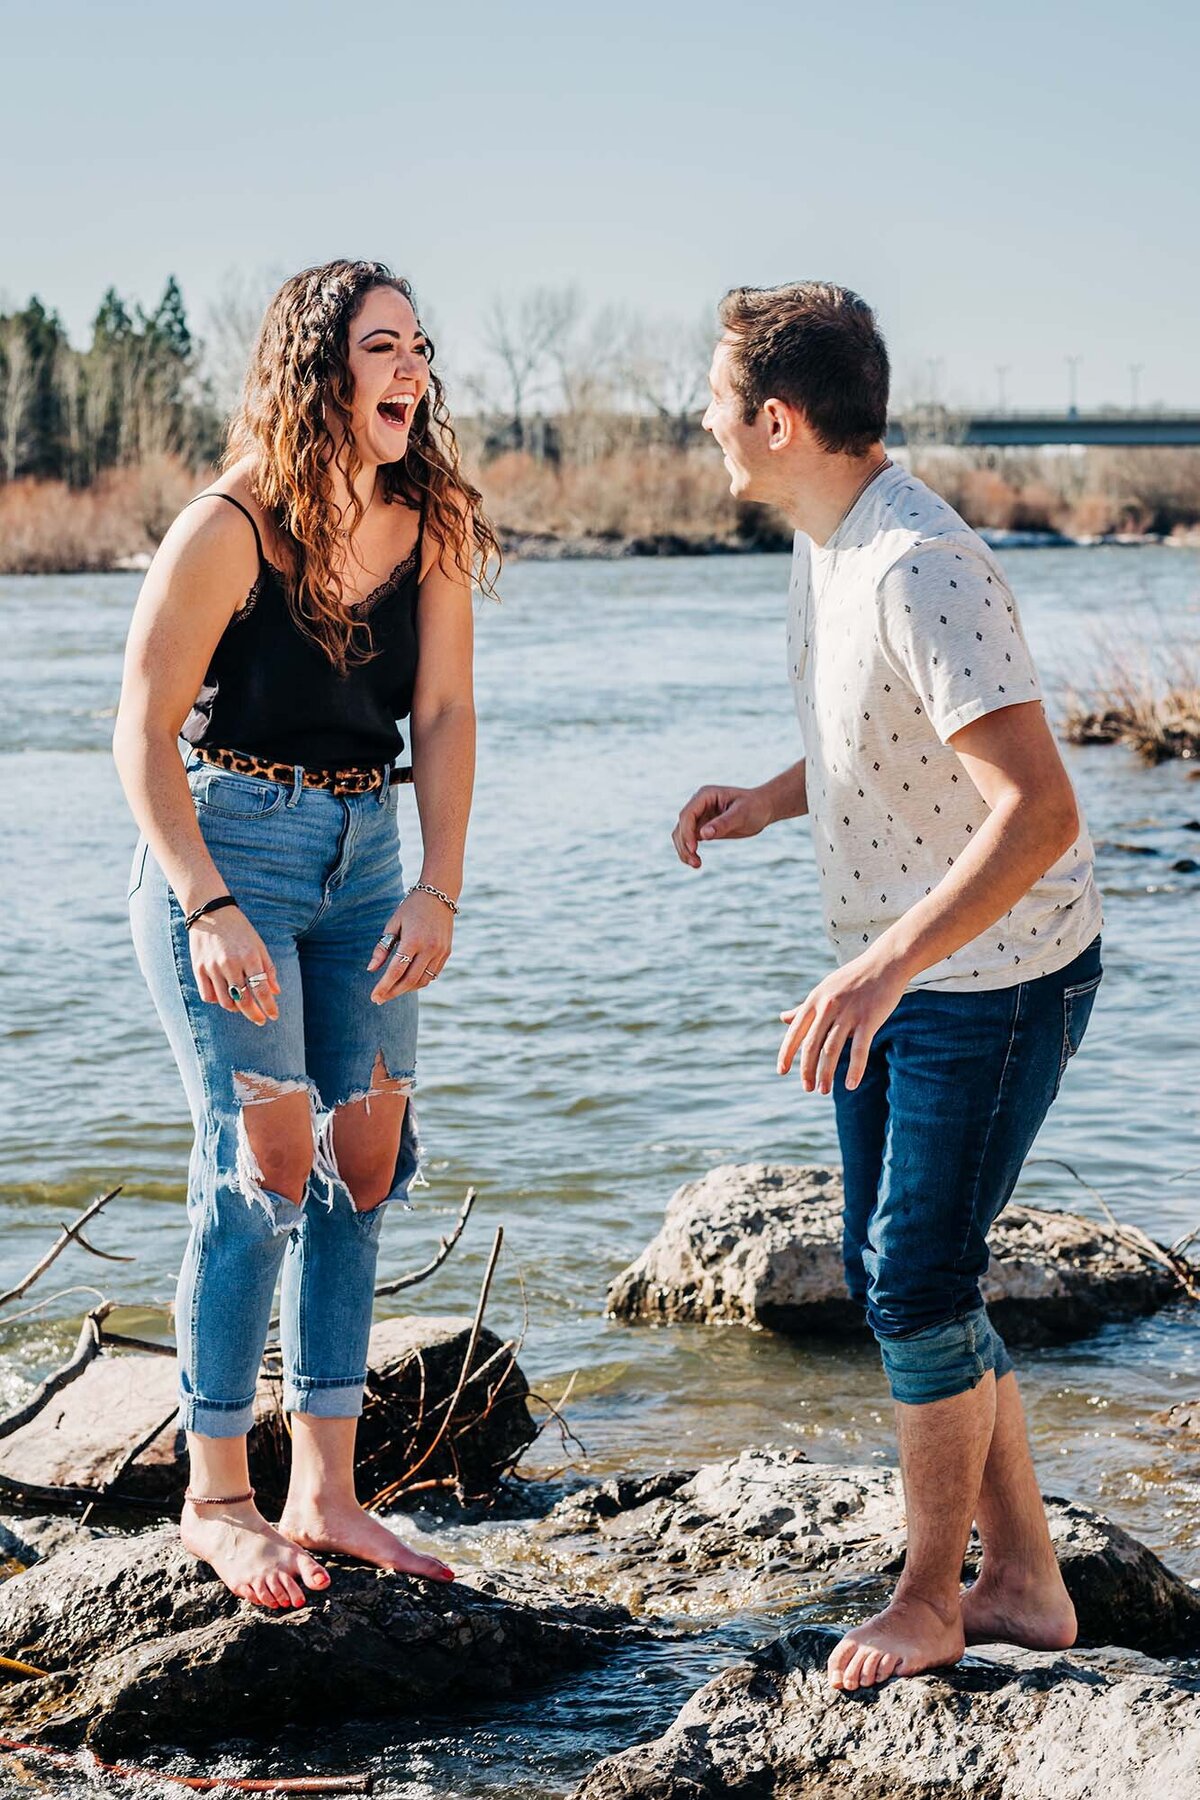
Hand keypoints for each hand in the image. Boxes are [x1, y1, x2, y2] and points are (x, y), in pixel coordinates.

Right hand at [189, 908, 279, 1024]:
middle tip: (260, 1020)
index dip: (269, 1007)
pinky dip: (218, 1001)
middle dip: (254, 1014)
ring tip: (242, 1006)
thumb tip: (276, 992)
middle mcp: (231, 963)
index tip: (273, 1016)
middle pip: (243, 1000)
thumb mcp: (259, 945)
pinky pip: (208, 996)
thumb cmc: (240, 930)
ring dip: (236, 1009)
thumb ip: (268, 968)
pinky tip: (225, 997)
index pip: (261, 990)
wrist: (211, 913)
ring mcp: (213, 967)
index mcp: (250, 957)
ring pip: (225, 1002)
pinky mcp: (198, 968)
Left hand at [368, 888, 454, 1001]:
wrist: (439, 895)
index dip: (384, 986)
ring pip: (422, 981)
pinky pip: (432, 975)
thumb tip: (371, 969)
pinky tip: (408, 982)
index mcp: (413, 940)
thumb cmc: (411, 908)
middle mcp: (429, 948)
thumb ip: (382, 948)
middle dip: (393, 992)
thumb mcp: (393, 924)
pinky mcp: (446, 953)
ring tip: (392, 991)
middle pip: (409, 980)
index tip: (373, 996)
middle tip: (379, 1000)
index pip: (396, 971)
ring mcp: (440, 952)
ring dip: (406, 989)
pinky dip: (419, 982)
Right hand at [672, 783, 773, 867]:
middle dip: (684, 845)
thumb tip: (703, 835)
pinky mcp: (703, 828)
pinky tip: (697, 862)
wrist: (763, 809)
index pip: (687, 815)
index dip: (686, 832)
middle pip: (681, 826)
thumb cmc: (755, 807)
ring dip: (684, 851)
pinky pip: (690, 841)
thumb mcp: (741, 814)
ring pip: (682, 835)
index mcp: (705, 795)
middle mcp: (698, 805)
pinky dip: (690, 852)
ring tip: (696, 865)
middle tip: (695, 863)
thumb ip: (723, 823)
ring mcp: (699, 816)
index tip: (694, 849)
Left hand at [777, 949, 909, 1091]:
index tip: (781, 1071)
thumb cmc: (853, 978)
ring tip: (823, 1090)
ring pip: (832, 1050)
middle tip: (807, 1088)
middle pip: (812, 1045)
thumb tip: (783, 1018)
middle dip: (807, 1070)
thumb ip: (804, 1008)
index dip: (786, 1053)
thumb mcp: (824, 990)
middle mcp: (828, 1007)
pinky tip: (850, 1085)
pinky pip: (859, 1049)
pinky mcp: (869, 1019)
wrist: (885, 963)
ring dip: (826, 1073)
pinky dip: (855, 1069)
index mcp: (815, 1000)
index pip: (795, 1032)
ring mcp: (848, 1013)